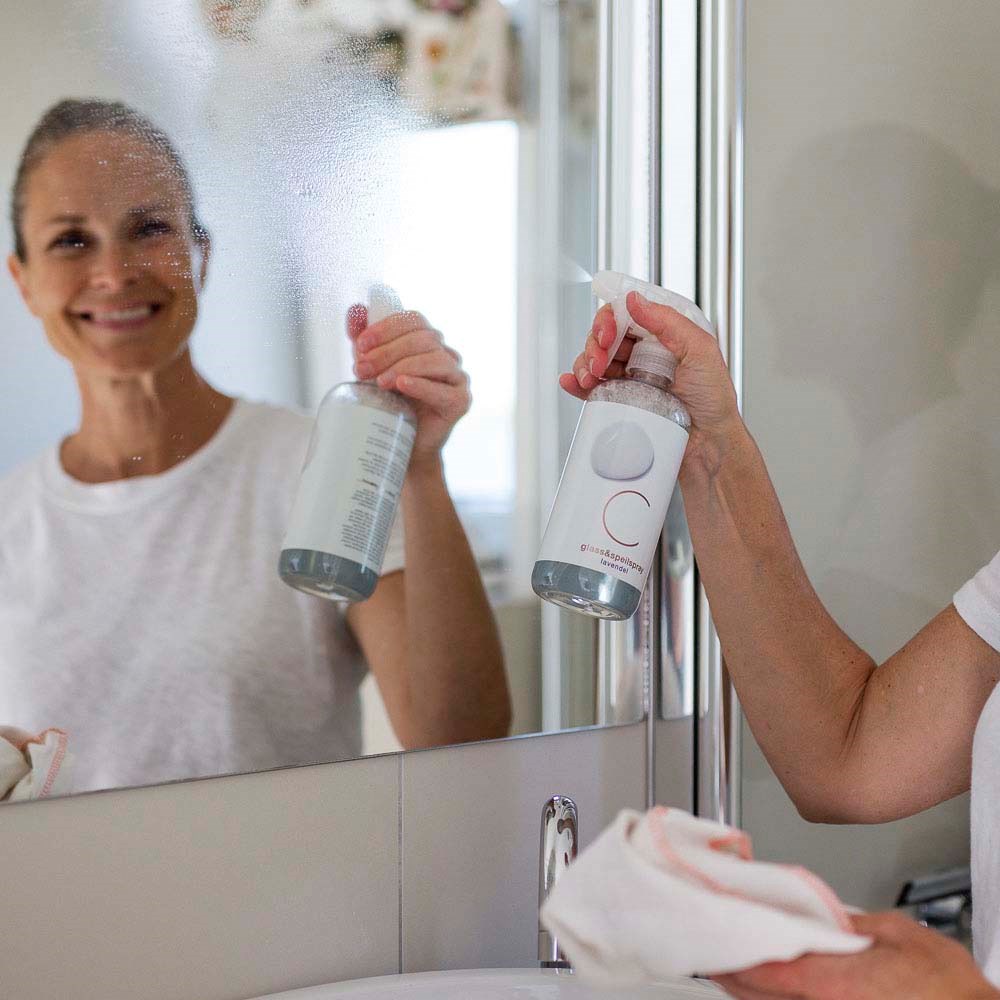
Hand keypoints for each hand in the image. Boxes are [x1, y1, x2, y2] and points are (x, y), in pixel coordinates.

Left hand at [348, 304, 470, 468]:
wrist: (404, 445)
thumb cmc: (390, 403)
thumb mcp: (372, 368)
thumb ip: (364, 340)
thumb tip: (355, 311)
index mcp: (429, 341)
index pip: (413, 320)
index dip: (387, 327)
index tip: (361, 344)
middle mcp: (447, 355)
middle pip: (422, 339)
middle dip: (388, 351)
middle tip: (361, 369)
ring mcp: (457, 378)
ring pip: (434, 360)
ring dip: (402, 367)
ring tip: (379, 382)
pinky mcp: (460, 402)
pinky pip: (442, 389)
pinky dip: (420, 384)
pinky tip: (402, 385)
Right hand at [560, 292, 743, 470]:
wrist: (709, 444)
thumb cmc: (714, 400)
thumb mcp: (700, 350)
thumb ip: (668, 321)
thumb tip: (634, 300)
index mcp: (662, 336)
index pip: (626, 315)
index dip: (610, 319)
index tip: (609, 335)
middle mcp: (643, 355)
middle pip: (604, 337)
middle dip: (595, 345)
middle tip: (601, 362)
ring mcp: (629, 378)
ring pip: (593, 360)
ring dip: (584, 363)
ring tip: (591, 378)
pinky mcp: (618, 402)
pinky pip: (590, 388)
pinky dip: (575, 382)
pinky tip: (572, 383)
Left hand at [711, 912, 997, 999]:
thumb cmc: (948, 993)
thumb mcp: (898, 934)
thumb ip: (852, 922)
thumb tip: (825, 916)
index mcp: (832, 986)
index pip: (761, 969)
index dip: (730, 953)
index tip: (711, 936)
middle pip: (756, 994)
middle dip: (731, 969)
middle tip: (712, 946)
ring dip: (751, 987)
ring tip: (733, 962)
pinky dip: (777, 998)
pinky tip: (771, 986)